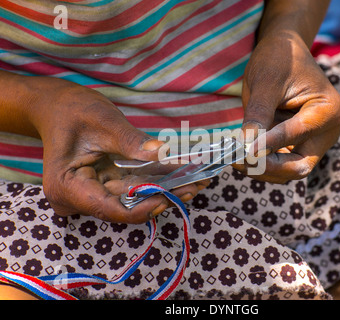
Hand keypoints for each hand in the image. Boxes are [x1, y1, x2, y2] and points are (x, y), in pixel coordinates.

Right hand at [28, 78, 207, 223]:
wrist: (57, 107)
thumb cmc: (72, 111)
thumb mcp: (103, 121)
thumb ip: (132, 141)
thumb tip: (163, 153)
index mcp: (67, 187)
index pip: (109, 210)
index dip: (143, 208)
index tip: (170, 197)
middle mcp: (78, 198)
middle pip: (126, 206)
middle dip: (164, 195)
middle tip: (197, 184)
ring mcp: (92, 193)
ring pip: (134, 198)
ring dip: (165, 189)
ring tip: (198, 179)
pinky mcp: (105, 185)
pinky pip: (133, 187)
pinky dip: (156, 180)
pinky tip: (183, 174)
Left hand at [237, 32, 339, 183]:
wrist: (284, 52)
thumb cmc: (278, 59)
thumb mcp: (265, 83)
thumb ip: (259, 115)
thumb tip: (247, 148)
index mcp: (328, 111)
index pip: (297, 135)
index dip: (269, 144)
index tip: (244, 151)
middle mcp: (327, 132)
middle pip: (299, 166)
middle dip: (267, 167)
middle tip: (238, 162)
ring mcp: (314, 141)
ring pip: (289, 170)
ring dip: (262, 169)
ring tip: (235, 159)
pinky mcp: (299, 145)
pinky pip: (282, 163)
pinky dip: (263, 163)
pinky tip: (242, 156)